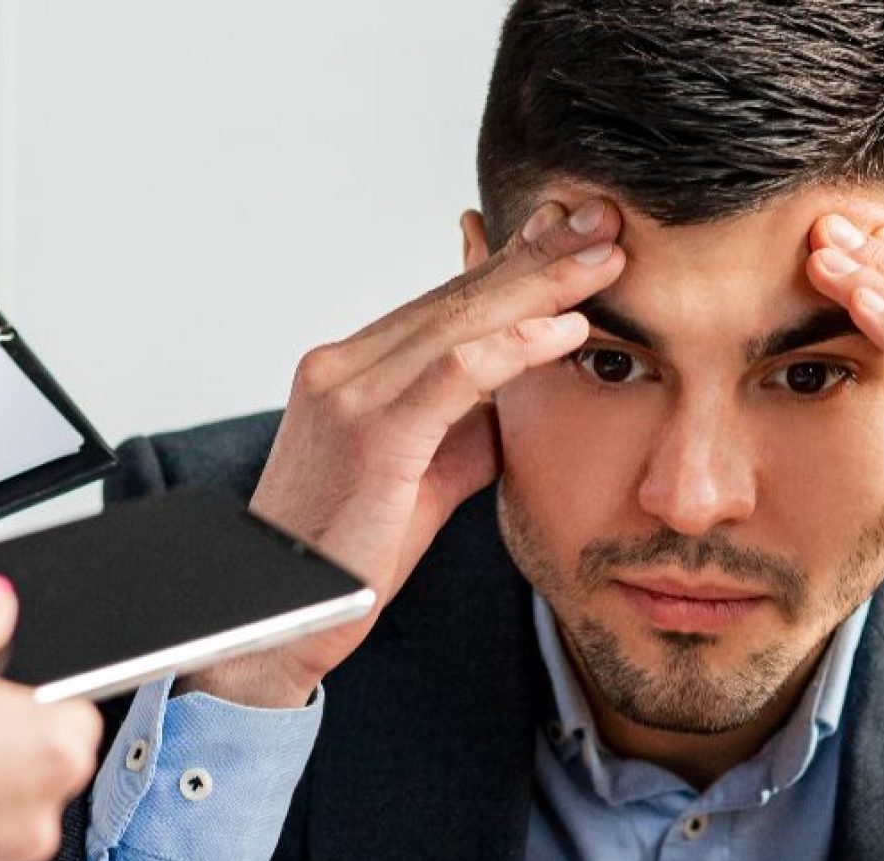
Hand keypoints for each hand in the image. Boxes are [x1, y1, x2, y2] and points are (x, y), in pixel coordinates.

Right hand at [182, 199, 625, 707]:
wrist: (279, 618)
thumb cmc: (351, 554)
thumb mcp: (422, 476)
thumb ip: (463, 425)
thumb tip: (515, 393)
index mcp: (351, 370)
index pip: (445, 302)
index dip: (513, 263)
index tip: (572, 236)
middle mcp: (343, 367)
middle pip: (457, 296)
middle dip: (538, 254)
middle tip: (604, 219)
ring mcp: (349, 395)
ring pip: (461, 319)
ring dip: (542, 284)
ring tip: (604, 260)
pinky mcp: (371, 435)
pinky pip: (456, 372)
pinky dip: (518, 344)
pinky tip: (568, 329)